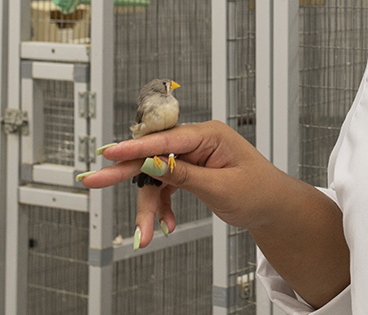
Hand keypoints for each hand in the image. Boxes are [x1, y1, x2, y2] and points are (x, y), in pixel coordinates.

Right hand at [79, 120, 288, 248]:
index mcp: (209, 135)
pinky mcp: (190, 171)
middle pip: (153, 155)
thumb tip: (153, 164)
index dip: (135, 148)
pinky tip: (166, 225)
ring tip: (146, 233)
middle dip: (126, 174)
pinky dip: (161, 206)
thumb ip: (184, 175)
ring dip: (149, 206)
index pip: (165, 139)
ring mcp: (193, 156)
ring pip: (156, 177)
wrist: (274, 207)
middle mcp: (198, 141)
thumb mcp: (221, 187)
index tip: (109, 153)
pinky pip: (165, 186)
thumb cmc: (259, 192)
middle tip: (93, 182)